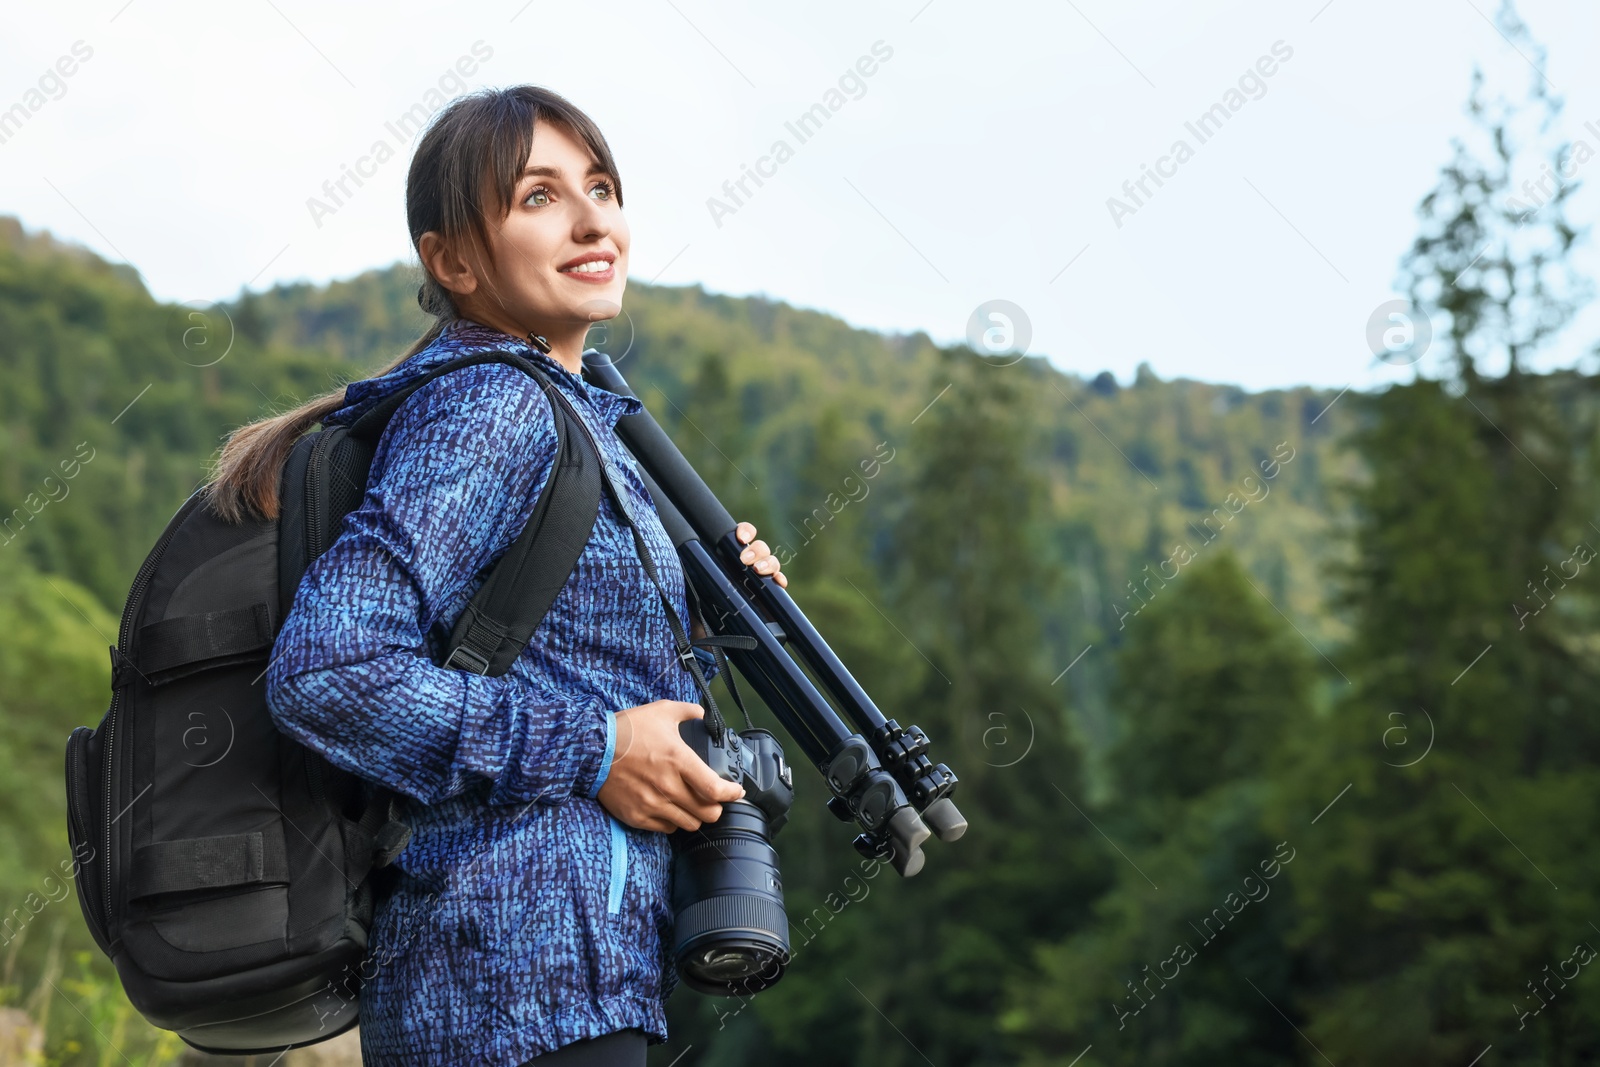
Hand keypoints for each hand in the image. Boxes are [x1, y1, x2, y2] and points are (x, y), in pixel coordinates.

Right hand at [597, 700, 744, 832]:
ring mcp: (652, 804)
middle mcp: (668, 786)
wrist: (591, 749)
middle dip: (716, 807)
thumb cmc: (627, 730)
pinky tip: (671, 809)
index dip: (732, 793)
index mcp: (678, 761)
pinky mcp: (638, 816)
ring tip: (692, 805)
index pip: (715, 789)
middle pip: (708, 813)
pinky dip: (673, 821)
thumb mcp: (661, 711)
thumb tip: (704, 714)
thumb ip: (688, 711)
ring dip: (695, 816)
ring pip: (690, 824)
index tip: (736, 791)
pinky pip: (667, 829)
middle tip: (713, 799)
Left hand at [690, 521, 786, 640]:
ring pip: (771, 562)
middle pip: (760, 548)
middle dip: (756, 550)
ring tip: (758, 571)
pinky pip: (778, 584)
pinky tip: (778, 582)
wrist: (702, 639)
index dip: (745, 531)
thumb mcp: (689, 585)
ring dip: (768, 563)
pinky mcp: (766, 599)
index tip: (741, 537)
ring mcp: (756, 582)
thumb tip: (686, 555)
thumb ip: (692, 570)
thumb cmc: (693, 609)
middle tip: (744, 560)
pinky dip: (780, 580)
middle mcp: (743, 567)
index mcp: (726, 558)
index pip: (741, 536)